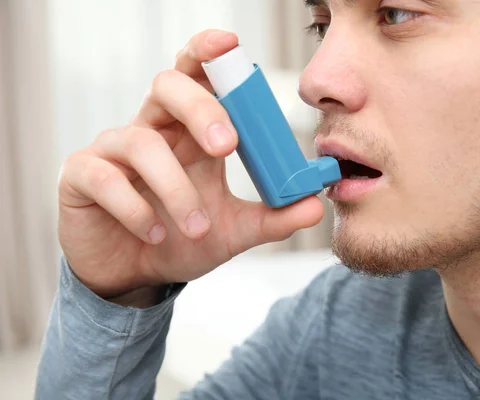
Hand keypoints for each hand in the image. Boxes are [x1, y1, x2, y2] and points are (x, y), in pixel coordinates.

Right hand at [58, 30, 323, 301]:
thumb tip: (316, 206)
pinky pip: (104, 177)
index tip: (229, 44)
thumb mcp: (234, 231)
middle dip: (200, 107)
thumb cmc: (182, 242)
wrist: (136, 275)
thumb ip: (273, 218)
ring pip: (140, 140)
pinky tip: (154, 235)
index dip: (207, 53)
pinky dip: (135, 208)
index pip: (197, 77)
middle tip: (226, 145)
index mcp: (189, 133)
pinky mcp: (82, 177)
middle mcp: (151, 130)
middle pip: (167, 85)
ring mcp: (112, 150)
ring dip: (175, 187)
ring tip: (196, 227)